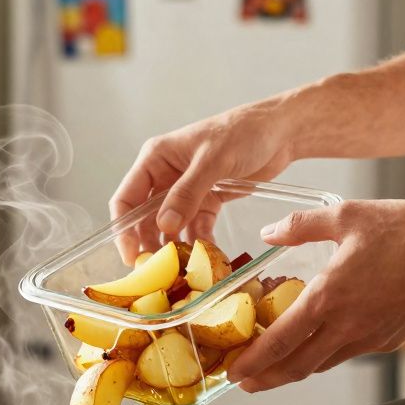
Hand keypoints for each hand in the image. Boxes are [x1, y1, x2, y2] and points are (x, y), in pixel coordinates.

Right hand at [110, 97, 297, 262]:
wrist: (281, 131)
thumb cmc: (243, 132)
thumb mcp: (213, 160)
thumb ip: (188, 192)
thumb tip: (164, 225)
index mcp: (156, 159)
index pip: (126, 198)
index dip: (124, 229)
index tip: (131, 256)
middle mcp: (166, 176)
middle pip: (146, 218)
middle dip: (149, 244)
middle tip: (157, 273)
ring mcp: (187, 190)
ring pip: (171, 227)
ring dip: (175, 247)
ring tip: (182, 270)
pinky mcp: (208, 201)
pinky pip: (197, 227)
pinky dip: (200, 242)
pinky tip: (207, 258)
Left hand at [228, 200, 404, 391]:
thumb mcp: (348, 216)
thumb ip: (301, 226)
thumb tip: (269, 232)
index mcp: (329, 299)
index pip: (279, 342)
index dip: (253, 362)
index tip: (233, 372)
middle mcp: (346, 327)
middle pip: (296, 367)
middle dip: (266, 379)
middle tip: (245, 381)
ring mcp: (369, 338)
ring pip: (321, 364)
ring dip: (294, 370)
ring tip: (275, 367)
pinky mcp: (388, 340)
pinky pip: (346, 354)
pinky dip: (324, 356)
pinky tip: (319, 344)